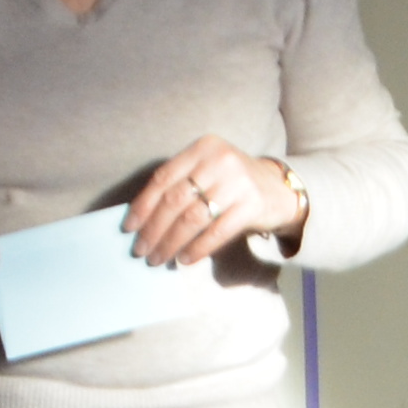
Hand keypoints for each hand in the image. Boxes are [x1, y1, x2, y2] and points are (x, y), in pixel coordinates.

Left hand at [124, 137, 297, 269]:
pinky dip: (198, 248)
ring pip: (193, 218)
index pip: (163, 178)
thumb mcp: (207, 172)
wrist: (279, 189)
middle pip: (175, 200)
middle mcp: (219, 160)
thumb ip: (180, 186)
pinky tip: (185, 259)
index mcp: (201, 148)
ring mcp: (238, 182)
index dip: (143, 205)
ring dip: (171, 242)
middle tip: (141, 250)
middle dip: (154, 229)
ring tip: (159, 258)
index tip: (129, 228)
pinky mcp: (252, 205)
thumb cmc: (232, 184)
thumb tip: (142, 219)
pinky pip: (217, 232)